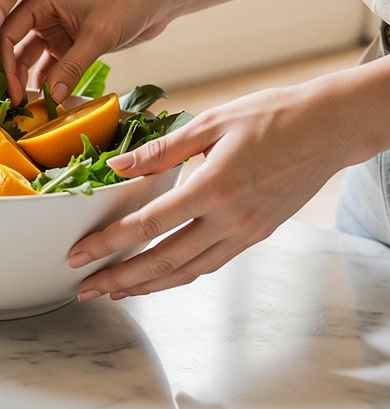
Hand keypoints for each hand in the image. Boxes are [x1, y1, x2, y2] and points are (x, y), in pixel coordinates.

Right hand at [0, 0, 169, 104]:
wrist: (154, 1)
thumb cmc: (126, 4)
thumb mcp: (98, 35)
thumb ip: (72, 66)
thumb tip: (50, 97)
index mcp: (41, 1)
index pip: (7, 32)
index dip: (2, 62)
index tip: (7, 89)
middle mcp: (41, 14)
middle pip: (13, 47)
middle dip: (10, 74)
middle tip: (13, 102)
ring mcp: (53, 30)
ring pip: (28, 59)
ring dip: (26, 80)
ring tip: (25, 106)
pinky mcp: (66, 45)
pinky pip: (48, 67)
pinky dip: (46, 82)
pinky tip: (47, 100)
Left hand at [67, 82, 353, 299]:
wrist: (329, 127)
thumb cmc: (272, 116)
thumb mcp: (211, 123)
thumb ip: (162, 151)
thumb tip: (118, 167)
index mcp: (214, 187)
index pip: (150, 224)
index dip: (110, 243)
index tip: (79, 254)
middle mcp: (231, 219)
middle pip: (165, 260)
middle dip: (121, 279)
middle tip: (86, 288)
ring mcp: (246, 231)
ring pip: (189, 271)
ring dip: (148, 285)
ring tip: (116, 292)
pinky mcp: (257, 235)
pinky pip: (211, 264)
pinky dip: (181, 274)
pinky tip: (159, 275)